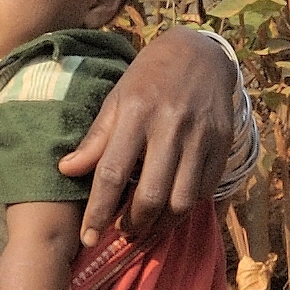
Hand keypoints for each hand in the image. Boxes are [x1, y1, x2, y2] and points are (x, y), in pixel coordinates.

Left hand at [58, 28, 237, 245]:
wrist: (199, 53)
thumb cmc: (149, 78)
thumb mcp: (117, 99)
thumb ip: (96, 138)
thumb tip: (66, 171)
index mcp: (135, 113)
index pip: (112, 173)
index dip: (98, 211)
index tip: (88, 236)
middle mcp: (170, 126)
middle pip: (150, 195)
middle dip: (133, 224)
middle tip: (123, 231)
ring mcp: (200, 137)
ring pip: (181, 201)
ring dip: (162, 224)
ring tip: (147, 227)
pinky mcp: (222, 144)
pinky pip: (204, 190)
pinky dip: (186, 207)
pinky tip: (172, 207)